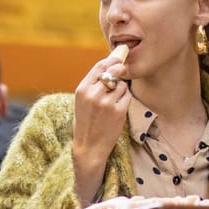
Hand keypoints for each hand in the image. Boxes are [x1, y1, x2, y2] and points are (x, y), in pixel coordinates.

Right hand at [71, 49, 136, 203]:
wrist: (89, 147)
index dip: (111, 61)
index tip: (118, 61)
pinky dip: (125, 100)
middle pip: (114, 71)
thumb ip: (93, 84)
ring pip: (122, 85)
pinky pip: (127, 96)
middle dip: (119, 72)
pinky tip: (117, 109)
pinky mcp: (118, 111)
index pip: (100, 65)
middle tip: (121, 75)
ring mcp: (106, 103)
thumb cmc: (86, 123)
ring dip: (121, 90)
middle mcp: (93, 94)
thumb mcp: (82, 101)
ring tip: (113, 102)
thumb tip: (110, 64)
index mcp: (82, 89)